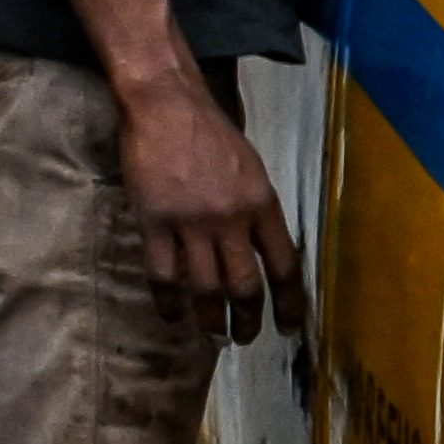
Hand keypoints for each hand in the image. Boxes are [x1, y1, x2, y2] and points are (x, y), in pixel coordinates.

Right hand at [115, 67, 306, 346]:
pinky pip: (163, 276)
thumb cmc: (212, 135)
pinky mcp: (154, 223)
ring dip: (210, 320)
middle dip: (248, 321)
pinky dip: (168, 303)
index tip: (288, 328)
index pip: (284, 267)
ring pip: (205, 289)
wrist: (167, 106)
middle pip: (245, 287)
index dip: (288, 304)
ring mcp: (191, 224)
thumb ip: (259, 211)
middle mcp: (231, 220)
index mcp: (262, 205)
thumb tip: (265, 252)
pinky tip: (172, 316)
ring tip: (213, 335)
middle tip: (244, 338)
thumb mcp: (252, 171)